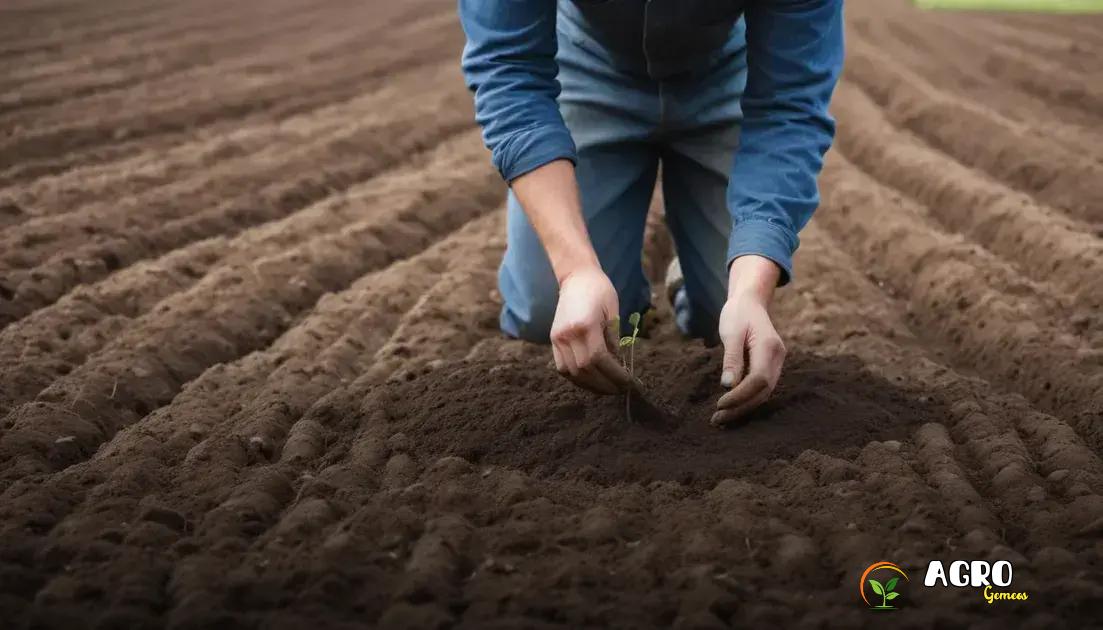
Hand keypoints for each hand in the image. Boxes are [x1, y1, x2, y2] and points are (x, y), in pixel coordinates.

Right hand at [550, 267, 632, 394]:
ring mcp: (558, 338)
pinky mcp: (553, 340)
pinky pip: (563, 368)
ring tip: (607, 389)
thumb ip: (614, 340)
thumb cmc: (599, 290)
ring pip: (572, 373)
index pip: (599, 359)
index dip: (614, 375)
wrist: (576, 276)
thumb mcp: (613, 312)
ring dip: (591, 385)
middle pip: (585, 369)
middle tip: (621, 390)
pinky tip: (591, 380)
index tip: (629, 382)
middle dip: (605, 384)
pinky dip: (577, 378)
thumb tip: (618, 365)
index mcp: (585, 324)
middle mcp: (568, 334)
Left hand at [712, 256, 785, 425]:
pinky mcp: (770, 366)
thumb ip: (731, 358)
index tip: (719, 404)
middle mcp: (777, 357)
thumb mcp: (731, 332)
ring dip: (744, 407)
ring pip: (764, 393)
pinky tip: (731, 407)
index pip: (758, 380)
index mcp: (769, 346)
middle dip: (741, 408)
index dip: (740, 396)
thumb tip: (728, 385)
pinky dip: (748, 399)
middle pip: (763, 391)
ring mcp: (777, 362)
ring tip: (721, 418)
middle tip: (716, 420)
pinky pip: (762, 388)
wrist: (750, 301)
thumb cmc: (738, 314)